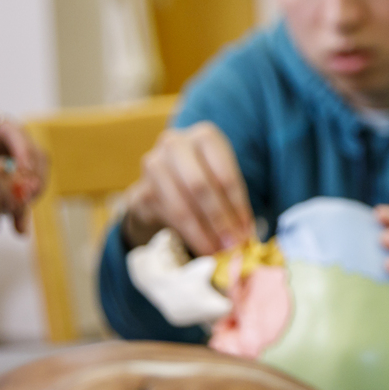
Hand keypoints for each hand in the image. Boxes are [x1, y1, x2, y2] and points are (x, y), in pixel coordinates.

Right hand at [120, 122, 253, 254]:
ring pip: (181, 205)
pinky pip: (166, 217)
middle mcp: (175, 144)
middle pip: (200, 187)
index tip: (247, 232)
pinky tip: (202, 248)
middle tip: (233, 245)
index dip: (237, 207)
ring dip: (202, 233)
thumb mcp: (222, 180)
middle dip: (219, 221)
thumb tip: (245, 236)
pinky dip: (187, 235)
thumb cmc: (204, 179)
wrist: (163, 183)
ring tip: (219, 252)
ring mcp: (153, 165)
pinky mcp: (141, 191)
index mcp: (205, 137)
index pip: (225, 175)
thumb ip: (233, 202)